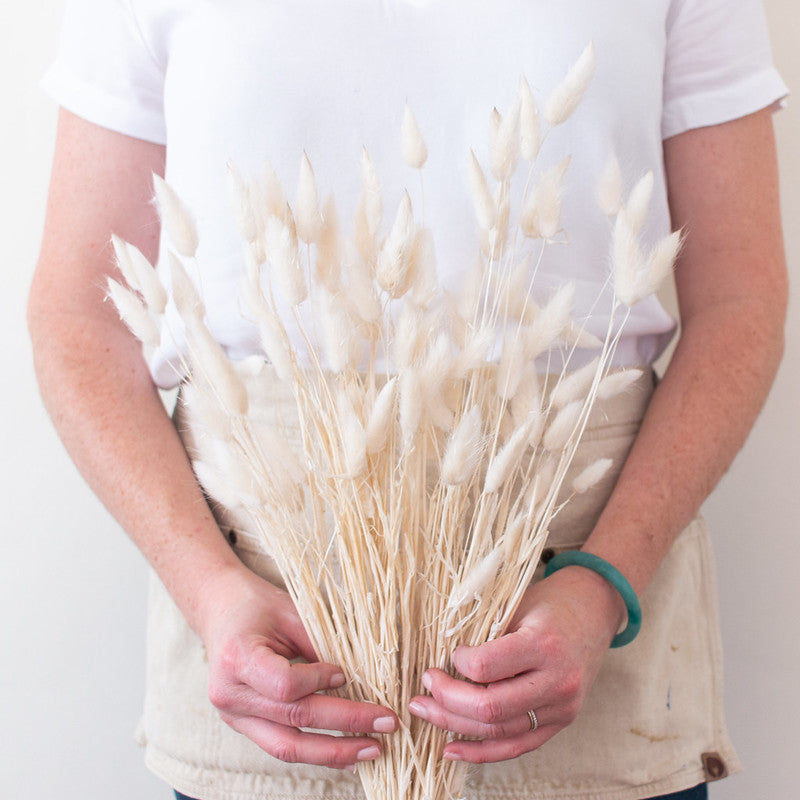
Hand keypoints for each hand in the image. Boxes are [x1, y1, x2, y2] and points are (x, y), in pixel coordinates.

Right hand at [199, 563, 398, 768]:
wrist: (221, 612)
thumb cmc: (258, 607)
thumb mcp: (290, 613)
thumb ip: (319, 645)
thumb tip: (360, 676)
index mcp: (237, 657)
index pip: (284, 684)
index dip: (320, 681)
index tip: (345, 673)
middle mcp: (231, 694)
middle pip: (294, 719)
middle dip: (346, 724)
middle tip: (387, 722)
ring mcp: (234, 715)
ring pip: (287, 747)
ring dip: (334, 752)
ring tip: (373, 749)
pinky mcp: (243, 726)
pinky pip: (282, 746)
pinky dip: (317, 752)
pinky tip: (347, 754)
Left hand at [408, 565, 624, 762]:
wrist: (595, 609)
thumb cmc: (550, 602)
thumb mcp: (517, 603)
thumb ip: (486, 631)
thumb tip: (440, 655)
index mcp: (543, 644)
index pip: (486, 667)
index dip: (457, 663)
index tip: (449, 653)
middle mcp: (556, 681)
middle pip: (490, 709)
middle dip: (446, 702)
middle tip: (423, 687)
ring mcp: (562, 707)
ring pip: (499, 733)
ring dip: (454, 726)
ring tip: (425, 711)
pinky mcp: (561, 722)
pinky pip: (517, 746)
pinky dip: (481, 752)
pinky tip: (452, 748)